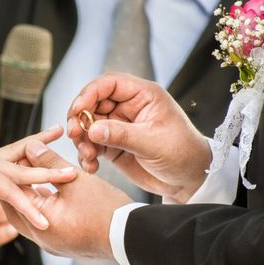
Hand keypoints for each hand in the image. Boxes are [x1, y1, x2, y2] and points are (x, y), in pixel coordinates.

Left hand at [2, 140, 132, 258]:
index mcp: (39, 222)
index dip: (15, 169)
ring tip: (35, 175)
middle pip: (15, 209)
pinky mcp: (63, 245)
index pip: (14, 192)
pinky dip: (43, 208)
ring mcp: (52, 244)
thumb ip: (50, 162)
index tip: (21, 153)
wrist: (131, 237)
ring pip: (29, 218)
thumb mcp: (75, 179)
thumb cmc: (105, 209)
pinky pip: (44, 225)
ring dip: (30, 197)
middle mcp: (41, 238)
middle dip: (16, 186)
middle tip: (21, 166)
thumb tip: (32, 147)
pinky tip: (50, 193)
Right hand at [67, 73, 210, 203]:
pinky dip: (87, 155)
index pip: (109, 84)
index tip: (77, 110)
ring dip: (81, 140)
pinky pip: (91, 145)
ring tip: (88, 156)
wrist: (189, 180)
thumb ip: (122, 135)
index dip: (89, 93)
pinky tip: (91, 168)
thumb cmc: (182, 154)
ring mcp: (119, 126)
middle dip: (80, 119)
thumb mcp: (153, 143)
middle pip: (92, 103)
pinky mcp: (113, 145)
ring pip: (88, 125)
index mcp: (143, 95)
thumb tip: (91, 129)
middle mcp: (128, 107)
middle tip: (74, 135)